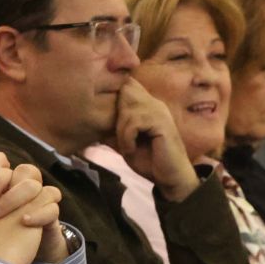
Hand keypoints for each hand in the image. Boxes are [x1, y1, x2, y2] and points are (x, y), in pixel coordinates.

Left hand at [115, 78, 197, 201]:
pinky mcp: (161, 123)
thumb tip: (93, 116)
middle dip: (118, 115)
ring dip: (122, 131)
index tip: (112, 120)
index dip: (116, 97)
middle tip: (121, 138)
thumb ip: (114, 127)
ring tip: (127, 147)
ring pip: (127, 110)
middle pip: (125, 91)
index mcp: (148, 105)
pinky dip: (127, 138)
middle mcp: (154, 104)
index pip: (128, 84)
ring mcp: (159, 111)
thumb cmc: (150, 162)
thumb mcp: (126, 142)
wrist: (171, 178)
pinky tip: (132, 149)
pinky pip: (134, 122)